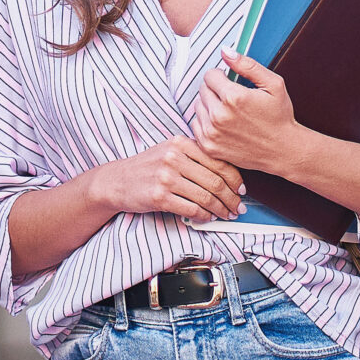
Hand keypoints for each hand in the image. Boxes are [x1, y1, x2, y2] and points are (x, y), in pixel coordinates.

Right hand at [89, 138, 244, 222]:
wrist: (117, 181)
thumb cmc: (147, 167)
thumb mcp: (170, 150)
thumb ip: (195, 155)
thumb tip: (227, 174)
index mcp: (181, 142)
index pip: (218, 161)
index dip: (235, 179)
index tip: (242, 189)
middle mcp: (174, 157)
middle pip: (215, 181)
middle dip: (231, 198)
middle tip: (238, 207)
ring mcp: (166, 177)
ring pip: (206, 197)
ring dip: (221, 210)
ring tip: (226, 215)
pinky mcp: (159, 197)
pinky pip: (192, 209)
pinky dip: (204, 216)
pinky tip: (208, 217)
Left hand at [193, 52, 310, 174]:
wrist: (283, 150)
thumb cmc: (280, 116)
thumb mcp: (273, 85)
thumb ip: (247, 65)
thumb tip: (225, 51)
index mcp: (234, 97)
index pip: (210, 75)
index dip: (221, 76)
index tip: (230, 82)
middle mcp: (219, 116)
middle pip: (202, 90)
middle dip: (215, 89)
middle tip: (231, 97)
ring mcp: (212, 133)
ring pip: (198, 106)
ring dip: (209, 105)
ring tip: (228, 110)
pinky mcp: (209, 147)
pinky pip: (195, 124)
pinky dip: (205, 121)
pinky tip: (222, 123)